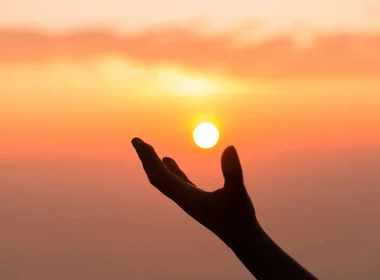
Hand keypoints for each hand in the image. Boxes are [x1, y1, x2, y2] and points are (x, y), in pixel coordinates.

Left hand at [131, 137, 261, 246]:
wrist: (243, 239)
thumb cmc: (240, 218)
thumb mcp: (237, 192)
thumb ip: (233, 171)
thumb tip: (230, 147)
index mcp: (186, 197)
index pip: (160, 175)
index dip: (149, 158)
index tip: (139, 142)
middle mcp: (182, 198)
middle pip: (157, 177)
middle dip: (146, 159)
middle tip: (136, 141)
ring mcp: (188, 199)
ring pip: (165, 179)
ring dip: (154, 164)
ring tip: (146, 148)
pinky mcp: (195, 199)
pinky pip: (177, 181)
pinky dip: (170, 170)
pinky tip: (167, 160)